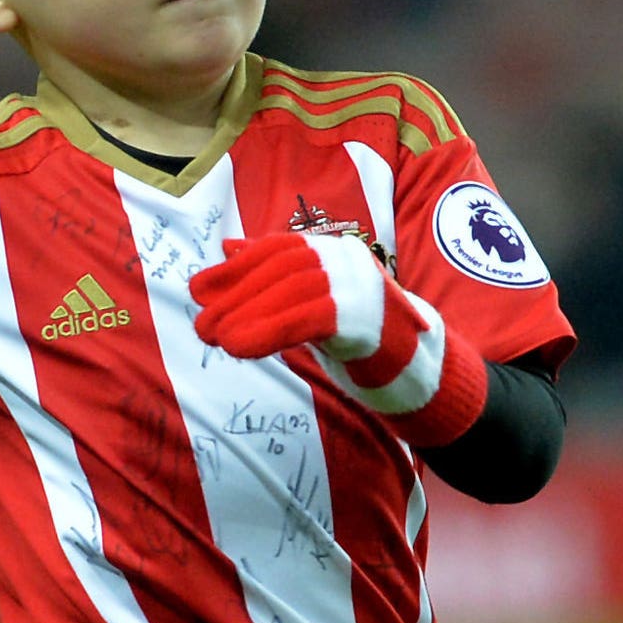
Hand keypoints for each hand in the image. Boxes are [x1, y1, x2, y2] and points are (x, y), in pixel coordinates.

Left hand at [187, 230, 483, 434]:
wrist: (424, 374)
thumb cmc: (363, 340)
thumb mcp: (315, 303)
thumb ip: (277, 279)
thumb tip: (230, 247)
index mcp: (337, 252)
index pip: (278, 250)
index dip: (235, 269)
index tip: (199, 290)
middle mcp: (351, 260)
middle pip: (282, 269)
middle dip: (236, 295)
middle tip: (202, 324)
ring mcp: (363, 287)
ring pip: (293, 292)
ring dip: (246, 315)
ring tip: (215, 339)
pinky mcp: (368, 319)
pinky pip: (309, 319)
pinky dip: (268, 331)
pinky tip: (241, 349)